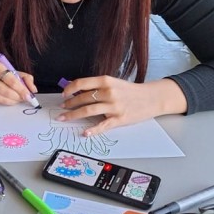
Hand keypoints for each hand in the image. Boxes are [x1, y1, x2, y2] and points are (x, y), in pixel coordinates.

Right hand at [0, 57, 36, 104]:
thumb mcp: (5, 68)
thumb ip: (21, 76)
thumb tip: (33, 89)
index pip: (12, 79)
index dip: (22, 89)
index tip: (30, 94)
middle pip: (8, 90)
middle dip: (19, 96)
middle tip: (26, 98)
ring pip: (3, 97)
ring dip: (14, 100)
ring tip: (19, 99)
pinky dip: (6, 102)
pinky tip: (10, 100)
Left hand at [57, 77, 187, 135]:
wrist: (151, 98)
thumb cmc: (130, 91)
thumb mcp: (113, 83)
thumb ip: (96, 86)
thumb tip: (76, 90)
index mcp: (106, 81)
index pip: (81, 83)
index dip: (69, 89)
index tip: (63, 94)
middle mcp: (109, 92)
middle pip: (82, 98)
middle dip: (69, 104)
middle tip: (61, 108)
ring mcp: (114, 106)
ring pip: (88, 111)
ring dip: (73, 115)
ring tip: (64, 118)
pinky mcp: (119, 119)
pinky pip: (103, 125)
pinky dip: (92, 130)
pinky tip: (84, 132)